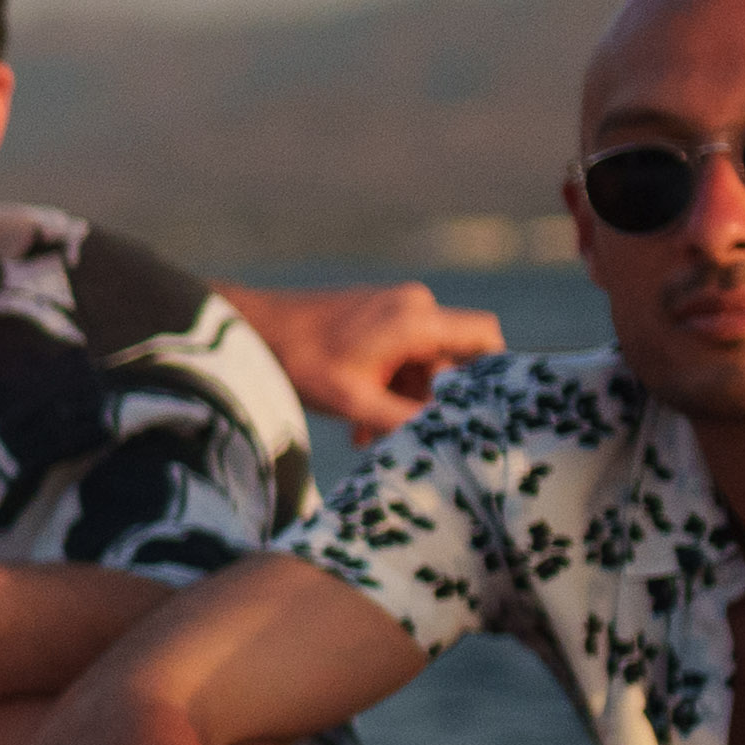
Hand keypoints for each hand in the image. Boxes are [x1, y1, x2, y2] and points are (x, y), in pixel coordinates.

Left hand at [230, 279, 507, 442]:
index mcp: (416, 319)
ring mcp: (395, 309)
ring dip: (403, 400)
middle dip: (431, 399)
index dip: (491, 372)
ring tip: (367, 434)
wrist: (252, 331)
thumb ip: (407, 419)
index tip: (475, 409)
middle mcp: (413, 306)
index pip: (484, 336)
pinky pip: (401, 356)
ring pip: (423, 363)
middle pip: (452, 357)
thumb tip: (449, 439)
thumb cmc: (301, 362)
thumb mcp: (356, 401)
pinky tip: (359, 422)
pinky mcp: (377, 319)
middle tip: (404, 433)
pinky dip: (388, 387)